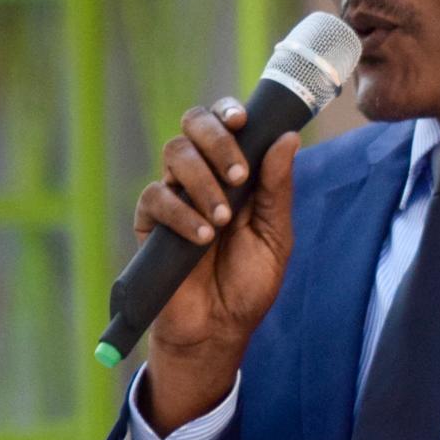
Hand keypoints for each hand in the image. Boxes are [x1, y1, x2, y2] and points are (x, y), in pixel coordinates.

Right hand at [133, 99, 297, 428]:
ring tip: (222, 221)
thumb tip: (289, 137)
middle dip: (217, 140)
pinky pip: (155, 196)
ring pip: (175, 152)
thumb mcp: (274, 235)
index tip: (242, 121)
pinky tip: (202, 238)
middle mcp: (202, 174)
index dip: (228, 111)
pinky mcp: (151, 221)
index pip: (225, 122)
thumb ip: (278, 188)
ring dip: (202, 181)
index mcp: (235, 171)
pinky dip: (181, 213)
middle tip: (237, 176)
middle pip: (193, 124)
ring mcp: (174, 194)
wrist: (218, 328)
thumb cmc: (249, 282)